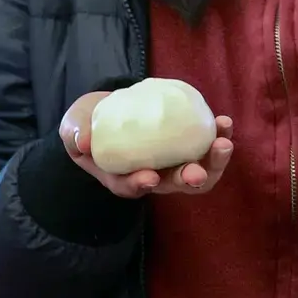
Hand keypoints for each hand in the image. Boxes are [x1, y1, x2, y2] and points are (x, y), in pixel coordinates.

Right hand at [60, 92, 234, 198]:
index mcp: (122, 177)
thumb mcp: (74, 126)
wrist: (108, 110)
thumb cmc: (88, 124)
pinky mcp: (186, 143)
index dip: (139, 184)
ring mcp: (172, 161)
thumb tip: (83, 142)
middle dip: (188, 179)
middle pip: (173, 184)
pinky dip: (217, 137)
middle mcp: (152, 175)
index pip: (130, 186)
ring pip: (198, 171)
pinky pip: (206, 146)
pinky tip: (224, 123)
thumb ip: (76, 133)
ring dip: (213, 162)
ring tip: (223, 142)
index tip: (148, 176)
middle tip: (197, 171)